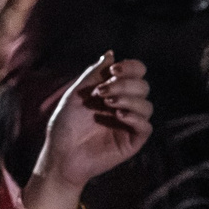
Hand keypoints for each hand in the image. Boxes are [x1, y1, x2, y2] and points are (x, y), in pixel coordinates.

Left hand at [28, 53, 152, 208]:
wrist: (61, 154)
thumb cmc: (66, 125)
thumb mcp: (77, 93)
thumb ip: (94, 74)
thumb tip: (111, 53)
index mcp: (115, 91)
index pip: (136, 73)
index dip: (130, 67)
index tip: (113, 70)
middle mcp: (125, 105)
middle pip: (143, 86)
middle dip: (124, 84)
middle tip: (102, 92)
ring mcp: (130, 124)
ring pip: (147, 105)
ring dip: (129, 99)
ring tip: (108, 104)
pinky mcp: (132, 141)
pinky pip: (146, 126)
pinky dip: (135, 117)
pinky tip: (119, 116)